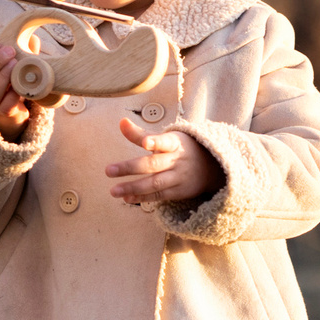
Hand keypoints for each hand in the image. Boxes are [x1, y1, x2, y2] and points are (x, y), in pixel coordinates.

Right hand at [0, 44, 43, 140]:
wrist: (13, 113)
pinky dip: (12, 96)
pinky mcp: (3, 113)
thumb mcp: (17, 67)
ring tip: (15, 65)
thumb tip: (33, 38)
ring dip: (3, 76)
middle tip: (11, 51)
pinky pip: (5, 105)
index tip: (6, 44)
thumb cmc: (13, 84)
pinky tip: (20, 87)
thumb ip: (24, 53)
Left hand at [106, 115, 223, 205]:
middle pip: (153, 164)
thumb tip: (120, 122)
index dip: (155, 141)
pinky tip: (127, 198)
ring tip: (114, 190)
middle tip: (108, 170)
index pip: (165, 141)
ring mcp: (178, 177)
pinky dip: (142, 198)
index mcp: (175, 143)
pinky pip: (159, 195)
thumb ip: (141, 133)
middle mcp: (176, 160)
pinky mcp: (178, 191)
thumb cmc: (181, 149)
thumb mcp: (167, 138)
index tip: (145, 142)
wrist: (211, 168)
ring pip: (155, 183)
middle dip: (130, 168)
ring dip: (133, 187)